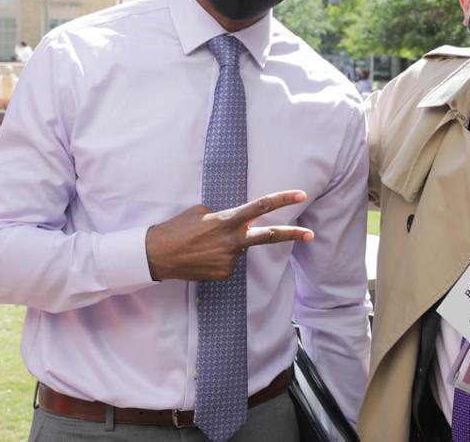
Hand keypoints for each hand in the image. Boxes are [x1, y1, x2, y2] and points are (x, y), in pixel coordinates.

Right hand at [145, 190, 311, 280]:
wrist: (158, 255)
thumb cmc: (178, 228)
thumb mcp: (201, 212)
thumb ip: (224, 215)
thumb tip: (236, 223)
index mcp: (227, 219)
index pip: (260, 206)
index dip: (282, 199)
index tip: (300, 195)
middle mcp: (233, 240)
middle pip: (269, 235)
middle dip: (292, 234)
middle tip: (311, 234)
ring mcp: (230, 259)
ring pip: (241, 248)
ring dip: (230, 244)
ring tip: (204, 245)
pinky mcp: (225, 274)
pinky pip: (230, 262)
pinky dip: (220, 257)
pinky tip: (203, 257)